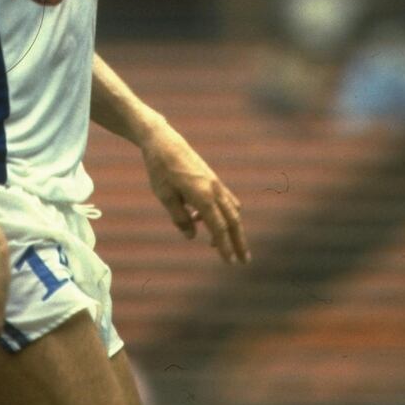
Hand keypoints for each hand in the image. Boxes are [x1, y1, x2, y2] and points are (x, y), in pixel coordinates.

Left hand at [142, 116, 250, 264]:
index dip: (224, 247)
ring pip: (231, 211)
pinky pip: (225, 200)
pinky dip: (222, 214)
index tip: (230, 263)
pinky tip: (202, 220)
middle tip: (244, 262)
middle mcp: (214, 189)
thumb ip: (179, 218)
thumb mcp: (164, 196)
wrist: (164, 141)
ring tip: (226, 246)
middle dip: (238, 242)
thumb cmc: (161, 169)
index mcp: (202, 195)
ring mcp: (215, 183)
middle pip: (232, 221)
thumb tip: (192, 236)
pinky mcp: (211, 178)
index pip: (218, 228)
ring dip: (232, 229)